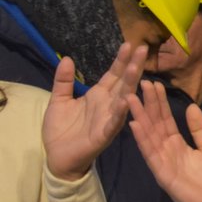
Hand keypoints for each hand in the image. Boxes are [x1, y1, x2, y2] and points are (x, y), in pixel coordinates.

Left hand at [42, 44, 147, 180]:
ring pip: (123, 98)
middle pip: (124, 82)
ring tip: (137, 68)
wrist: (57, 157)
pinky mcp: (104, 134)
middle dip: (133, 66)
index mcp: (99, 95)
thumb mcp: (59, 100)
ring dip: (130, 84)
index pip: (113, 74)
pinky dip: (120, 112)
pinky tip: (127, 101)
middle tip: (143, 49)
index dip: (121, 60)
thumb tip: (68, 59)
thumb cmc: (60, 130)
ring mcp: (109, 118)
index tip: (130, 44)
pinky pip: (115, 122)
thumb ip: (63, 81)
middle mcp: (109, 104)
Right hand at [127, 80, 201, 201]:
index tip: (154, 83)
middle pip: (154, 123)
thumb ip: (199, 129)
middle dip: (147, 103)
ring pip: (148, 135)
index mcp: (176, 144)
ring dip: (139, 117)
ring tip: (130, 99)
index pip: (165, 119)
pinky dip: (142, 139)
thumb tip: (192, 106)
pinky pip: (150, 154)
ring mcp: (162, 161)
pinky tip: (135, 125)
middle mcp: (166, 150)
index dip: (159, 102)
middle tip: (139, 83)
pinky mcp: (161, 173)